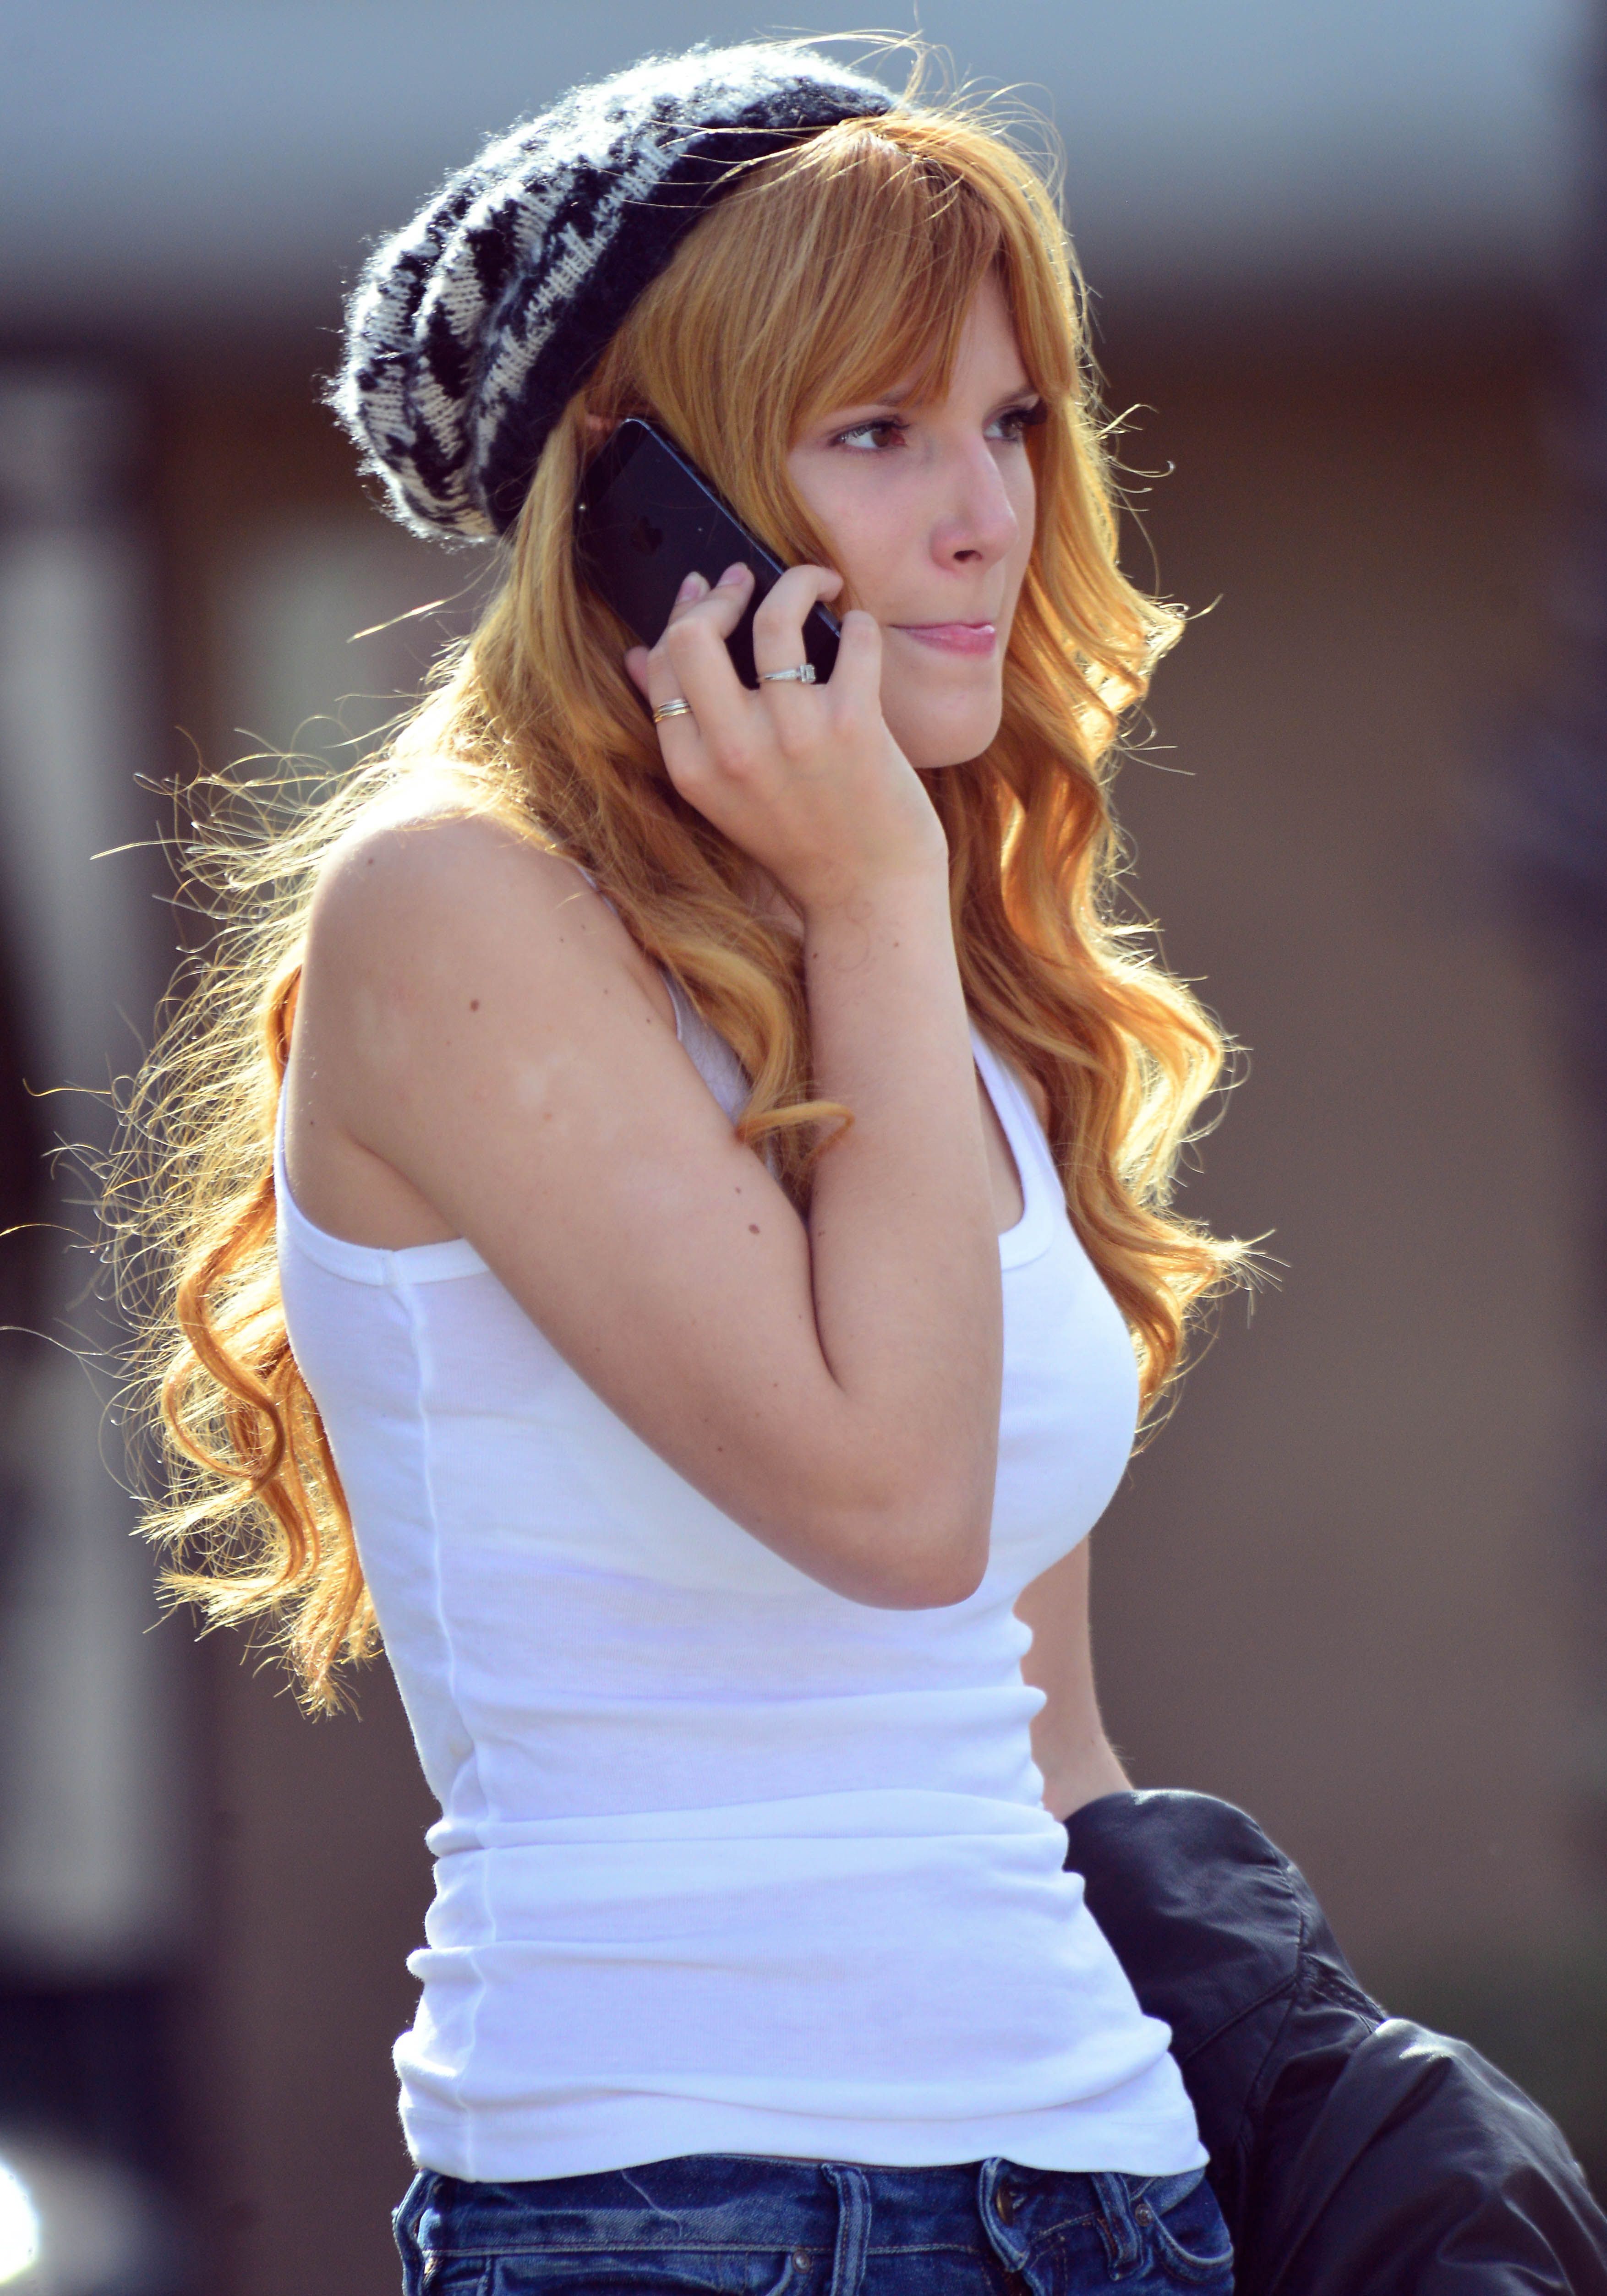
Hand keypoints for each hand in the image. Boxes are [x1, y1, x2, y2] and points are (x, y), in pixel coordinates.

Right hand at [624, 562, 947, 919]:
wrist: (867, 897)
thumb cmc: (799, 841)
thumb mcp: (722, 795)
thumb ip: (681, 730)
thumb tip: (636, 657)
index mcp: (692, 769)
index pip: (662, 664)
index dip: (683, 614)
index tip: (705, 592)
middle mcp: (733, 752)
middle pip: (695, 634)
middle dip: (721, 591)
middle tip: (749, 582)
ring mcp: (793, 737)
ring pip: (775, 619)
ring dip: (798, 581)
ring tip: (817, 581)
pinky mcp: (853, 726)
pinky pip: (852, 640)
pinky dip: (858, 622)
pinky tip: (857, 627)